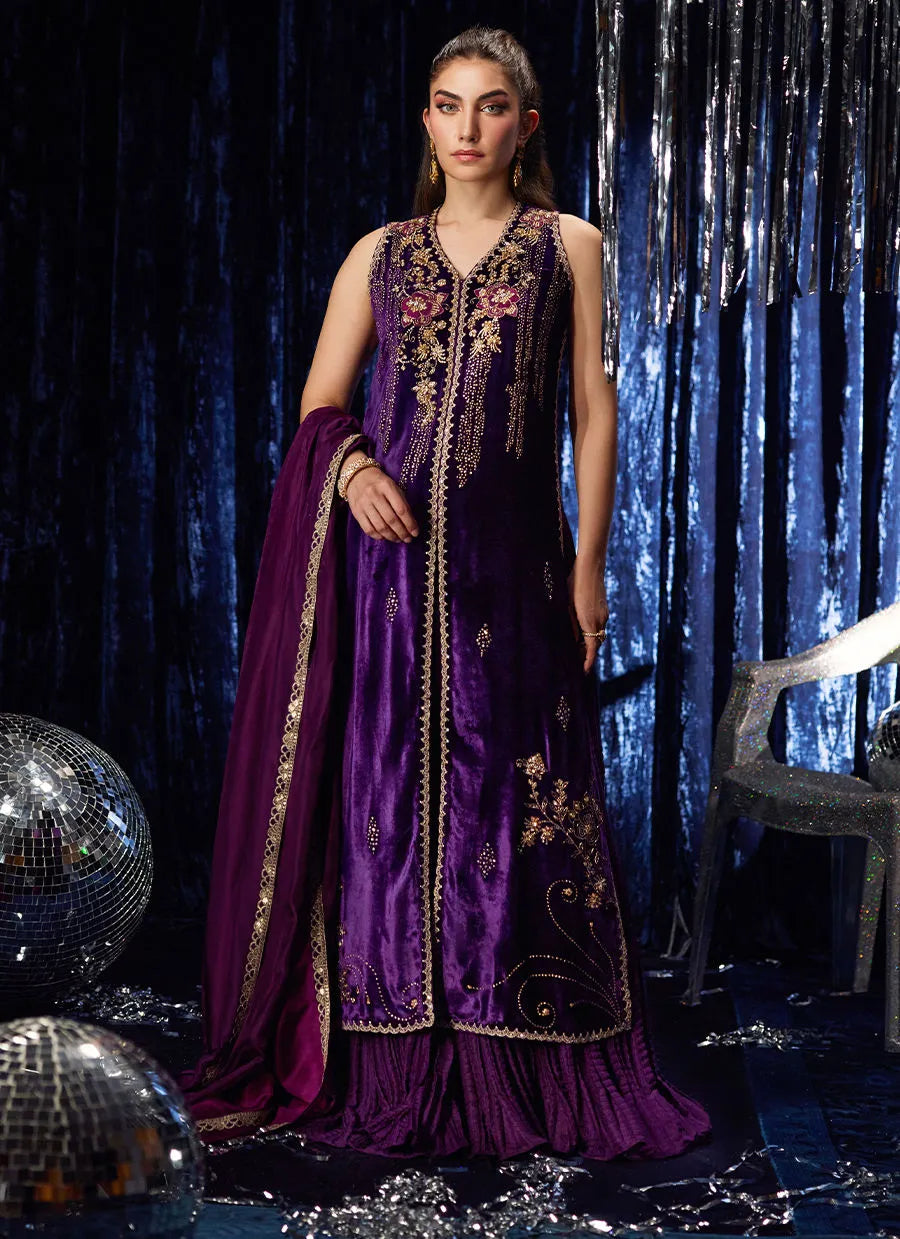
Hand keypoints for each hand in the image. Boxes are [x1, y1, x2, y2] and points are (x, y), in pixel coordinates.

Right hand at [346, 460, 419, 542]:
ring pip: (380, 526)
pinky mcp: (356, 512)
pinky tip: (385, 537)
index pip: (401, 509)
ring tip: (398, 539)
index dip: (410, 523)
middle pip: (391, 520)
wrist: (358, 476)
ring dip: (392, 536)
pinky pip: (368, 529)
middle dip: (402, 532)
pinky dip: (378, 536)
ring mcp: (364, 504)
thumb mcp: (393, 487)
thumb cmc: (380, 483)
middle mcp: (374, 495)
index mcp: (387, 486)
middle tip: (408, 539)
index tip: (415, 532)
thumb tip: (410, 524)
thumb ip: (402, 502)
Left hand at [567, 554, 608, 673]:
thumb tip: (573, 640)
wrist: (591, 567)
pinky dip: (593, 632)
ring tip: (578, 646)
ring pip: (599, 634)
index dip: (588, 661)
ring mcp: (604, 614)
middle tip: (577, 661)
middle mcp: (600, 620)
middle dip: (588, 653)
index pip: (592, 649)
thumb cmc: (574, 584)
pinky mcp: (604, 608)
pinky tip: (583, 630)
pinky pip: (600, 625)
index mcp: (589, 621)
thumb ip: (571, 624)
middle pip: (596, 644)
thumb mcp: (567, 606)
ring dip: (590, 642)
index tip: (584, 671)